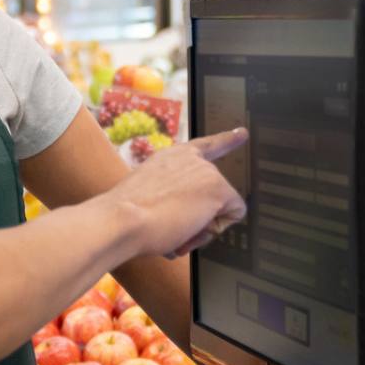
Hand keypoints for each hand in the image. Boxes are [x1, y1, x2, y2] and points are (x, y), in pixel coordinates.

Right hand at [104, 129, 248, 258]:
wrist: (122, 220)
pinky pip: (233, 215)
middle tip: (176, 227)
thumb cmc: (126, 216)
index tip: (241, 133)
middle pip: (213, 192)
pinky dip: (215, 230)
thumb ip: (169, 197)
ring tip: (177, 230)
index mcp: (171, 157)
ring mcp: (207, 172)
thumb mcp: (148, 197)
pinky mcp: (219, 189)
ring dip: (202, 227)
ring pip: (221, 207)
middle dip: (200, 216)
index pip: (204, 146)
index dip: (226, 140)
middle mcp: (191, 159)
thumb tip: (181, 218)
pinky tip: (192, 230)